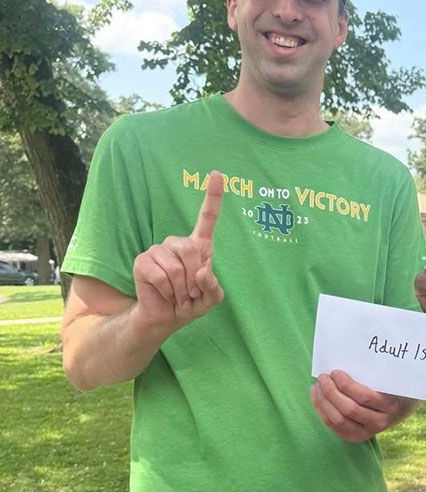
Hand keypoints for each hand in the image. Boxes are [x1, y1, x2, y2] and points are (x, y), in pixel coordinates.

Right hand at [132, 172, 224, 334]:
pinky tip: (165, 294)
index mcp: (198, 247)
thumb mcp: (210, 298)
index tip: (216, 174)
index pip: (207, 218)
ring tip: (178, 295)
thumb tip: (202, 272)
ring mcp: (157, 250)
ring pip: (176, 267)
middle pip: (191, 250)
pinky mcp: (142, 261)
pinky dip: (167, 291)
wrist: (165, 317)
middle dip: (194, 278)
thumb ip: (214, 287)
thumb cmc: (190, 303)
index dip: (212, 197)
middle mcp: (176, 243)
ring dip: (181, 289)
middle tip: (190, 292)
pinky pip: (161, 276)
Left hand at [311, 369, 409, 442]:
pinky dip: (321, 410)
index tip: (335, 372)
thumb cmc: (387, 388)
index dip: (346, 385)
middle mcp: (379, 422)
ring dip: (323, 402)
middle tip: (323, 377)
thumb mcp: (386, 380)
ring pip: (338, 420)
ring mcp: (366, 433)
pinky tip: (317, 396)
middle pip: (349, 410)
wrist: (397, 409)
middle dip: (331, 392)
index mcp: (389, 406)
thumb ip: (371, 375)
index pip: (365, 397)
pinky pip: (333, 426)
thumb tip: (341, 364)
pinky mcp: (354, 437)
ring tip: (317, 386)